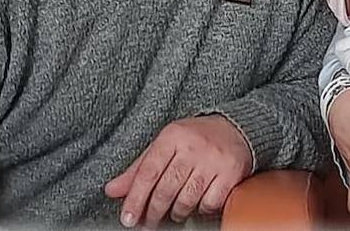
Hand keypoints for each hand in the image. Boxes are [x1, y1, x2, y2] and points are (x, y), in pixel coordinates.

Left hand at [104, 115, 251, 227]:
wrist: (238, 128)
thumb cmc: (196, 138)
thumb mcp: (166, 145)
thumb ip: (139, 168)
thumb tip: (111, 190)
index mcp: (173, 135)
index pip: (148, 172)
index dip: (135, 198)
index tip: (128, 218)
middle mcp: (193, 146)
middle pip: (166, 189)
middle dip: (154, 212)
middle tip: (149, 223)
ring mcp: (214, 160)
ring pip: (186, 199)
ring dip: (176, 213)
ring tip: (174, 213)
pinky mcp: (231, 173)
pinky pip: (209, 203)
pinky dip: (201, 210)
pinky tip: (197, 204)